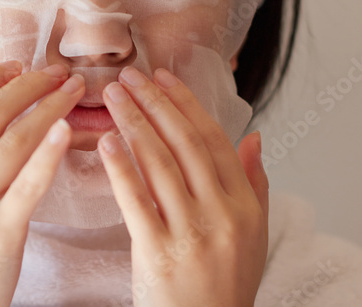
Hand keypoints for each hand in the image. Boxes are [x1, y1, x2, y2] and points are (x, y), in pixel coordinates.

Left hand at [97, 65, 268, 306]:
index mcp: (244, 205)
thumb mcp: (255, 236)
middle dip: (155, 103)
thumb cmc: (225, 288)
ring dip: (134, 124)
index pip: (213, 139)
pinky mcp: (159, 253)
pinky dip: (121, 169)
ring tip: (113, 98)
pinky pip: (137, 201)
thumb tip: (253, 137)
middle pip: (185, 144)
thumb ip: (254, 184)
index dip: (185, 103)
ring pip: (160, 165)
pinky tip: (106, 143)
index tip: (162, 76)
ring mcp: (191, 233)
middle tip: (130, 76)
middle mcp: (221, 214)